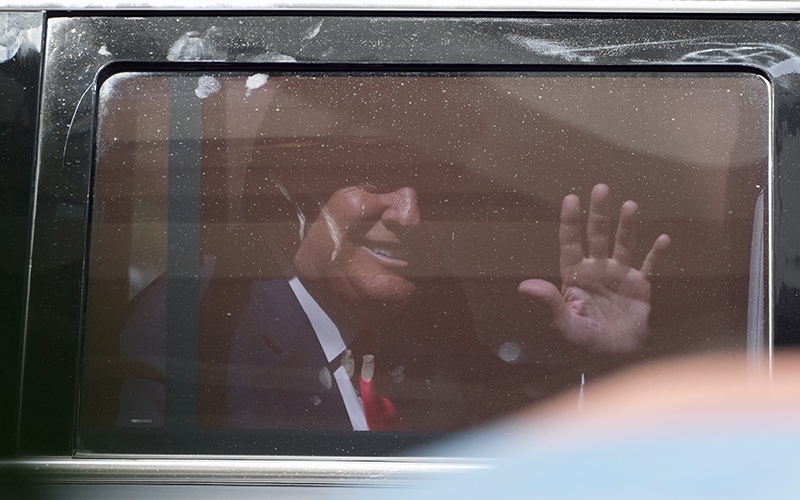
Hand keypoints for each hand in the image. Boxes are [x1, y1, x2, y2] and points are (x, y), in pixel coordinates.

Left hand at [518, 184, 669, 353]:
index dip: (570, 221)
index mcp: (575, 276)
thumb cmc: (586, 343)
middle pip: (597, 235)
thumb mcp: (565, 324)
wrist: (615, 358)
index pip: (571, 242)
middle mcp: (597, 270)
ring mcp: (619, 277)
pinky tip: (663, 238)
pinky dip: (656, 254)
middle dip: (599, 213)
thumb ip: (549, 302)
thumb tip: (524, 286)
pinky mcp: (639, 288)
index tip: (571, 197)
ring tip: (630, 205)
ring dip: (626, 226)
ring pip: (623, 244)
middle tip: (601, 188)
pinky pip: (649, 266)